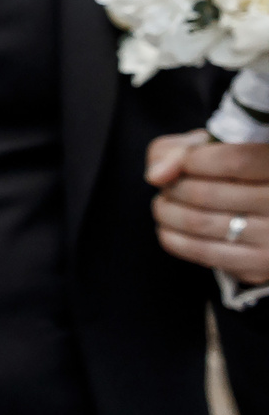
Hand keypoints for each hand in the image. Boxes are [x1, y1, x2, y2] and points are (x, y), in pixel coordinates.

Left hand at [150, 129, 268, 285]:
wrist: (264, 215)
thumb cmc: (234, 172)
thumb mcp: (217, 149)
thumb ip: (183, 150)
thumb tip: (155, 175)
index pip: (235, 161)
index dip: (193, 160)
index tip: (181, 163)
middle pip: (206, 194)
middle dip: (173, 188)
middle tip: (167, 187)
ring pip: (198, 223)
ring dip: (167, 212)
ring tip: (164, 204)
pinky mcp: (259, 265)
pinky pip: (202, 252)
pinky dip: (172, 238)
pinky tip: (168, 227)